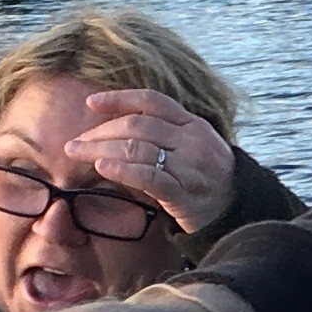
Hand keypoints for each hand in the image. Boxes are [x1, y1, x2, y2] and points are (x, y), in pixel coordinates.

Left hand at [74, 87, 234, 236]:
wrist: (236, 212)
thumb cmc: (205, 178)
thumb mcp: (194, 146)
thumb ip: (165, 134)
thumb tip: (115, 128)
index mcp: (193, 124)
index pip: (152, 101)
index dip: (119, 98)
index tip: (91, 104)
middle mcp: (193, 140)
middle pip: (137, 125)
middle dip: (100, 132)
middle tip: (75, 142)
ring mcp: (190, 166)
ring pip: (137, 149)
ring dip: (101, 150)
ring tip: (78, 153)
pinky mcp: (185, 193)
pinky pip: (148, 177)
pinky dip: (122, 170)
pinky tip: (103, 168)